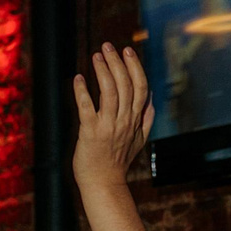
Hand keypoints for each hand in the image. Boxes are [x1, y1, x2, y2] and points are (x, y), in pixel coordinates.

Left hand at [71, 43, 152, 189]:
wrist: (103, 184)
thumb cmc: (117, 162)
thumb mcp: (139, 141)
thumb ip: (146, 119)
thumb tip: (151, 100)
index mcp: (135, 120)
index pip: (140, 88)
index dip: (135, 67)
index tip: (128, 51)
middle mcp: (124, 121)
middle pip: (126, 85)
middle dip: (117, 62)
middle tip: (108, 46)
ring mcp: (108, 127)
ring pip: (110, 92)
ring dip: (103, 71)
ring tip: (96, 56)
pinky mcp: (91, 133)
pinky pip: (87, 108)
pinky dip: (82, 91)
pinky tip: (78, 79)